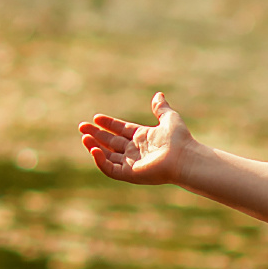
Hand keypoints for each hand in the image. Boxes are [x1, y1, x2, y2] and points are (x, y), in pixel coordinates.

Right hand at [78, 91, 193, 185]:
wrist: (185, 157)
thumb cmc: (180, 139)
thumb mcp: (169, 118)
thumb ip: (160, 108)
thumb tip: (158, 95)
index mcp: (142, 137)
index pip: (120, 130)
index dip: (108, 124)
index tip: (96, 117)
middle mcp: (136, 151)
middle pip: (111, 142)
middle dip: (96, 134)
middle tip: (82, 127)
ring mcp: (132, 163)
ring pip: (108, 156)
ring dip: (95, 146)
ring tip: (84, 137)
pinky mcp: (130, 174)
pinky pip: (111, 169)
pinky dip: (100, 160)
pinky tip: (94, 149)